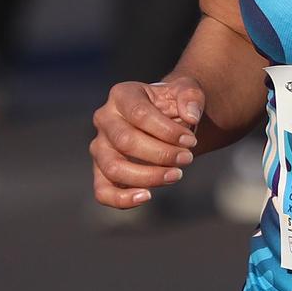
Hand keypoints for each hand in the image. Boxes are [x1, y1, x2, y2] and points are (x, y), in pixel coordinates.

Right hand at [90, 76, 205, 209]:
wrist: (166, 120)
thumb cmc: (173, 105)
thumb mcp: (187, 91)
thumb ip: (191, 96)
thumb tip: (190, 115)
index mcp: (122, 95)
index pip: (139, 114)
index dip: (167, 131)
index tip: (191, 141)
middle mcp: (104, 119)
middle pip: (125, 141)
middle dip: (161, 154)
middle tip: (187, 158)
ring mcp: (100, 146)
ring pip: (113, 168)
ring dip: (148, 176)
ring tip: (176, 175)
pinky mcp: (101, 171)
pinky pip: (103, 191)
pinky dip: (122, 199)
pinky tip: (147, 196)